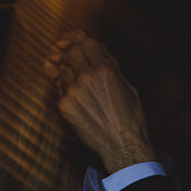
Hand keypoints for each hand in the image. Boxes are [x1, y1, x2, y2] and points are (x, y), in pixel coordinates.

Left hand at [45, 31, 156, 174]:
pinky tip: (81, 102)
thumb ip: (113, 69)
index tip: (91, 54)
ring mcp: (72, 91)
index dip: (90, 48)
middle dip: (78, 58)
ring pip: (63, 70)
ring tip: (84, 89)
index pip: (88, 43)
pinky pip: (60, 89)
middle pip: (71, 53)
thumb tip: (102, 56)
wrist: (122, 146)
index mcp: (105, 71)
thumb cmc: (130, 119)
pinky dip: (68, 91)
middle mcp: (86, 77)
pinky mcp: (64, 105)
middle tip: (85, 68)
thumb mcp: (129, 88)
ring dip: (71, 74)